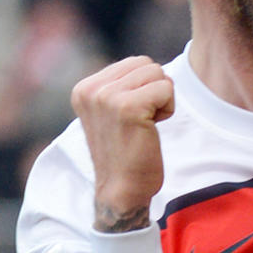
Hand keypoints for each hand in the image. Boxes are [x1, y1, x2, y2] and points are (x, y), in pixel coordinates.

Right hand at [70, 56, 174, 231]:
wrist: (121, 190)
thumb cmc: (124, 152)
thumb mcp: (110, 112)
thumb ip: (119, 86)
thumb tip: (149, 66)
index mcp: (84, 88)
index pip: (134, 62)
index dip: (144, 88)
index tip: (131, 117)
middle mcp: (91, 89)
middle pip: (147, 64)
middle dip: (154, 89)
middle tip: (141, 120)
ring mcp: (107, 97)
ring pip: (158, 73)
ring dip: (161, 99)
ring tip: (145, 124)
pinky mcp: (128, 107)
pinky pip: (167, 89)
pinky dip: (168, 109)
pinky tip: (152, 128)